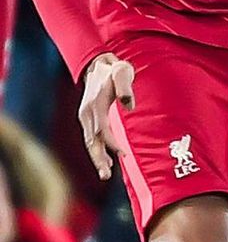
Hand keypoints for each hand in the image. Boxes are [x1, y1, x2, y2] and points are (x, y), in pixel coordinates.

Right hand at [79, 52, 134, 179]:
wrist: (97, 66)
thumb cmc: (113, 70)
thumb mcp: (122, 72)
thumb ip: (125, 87)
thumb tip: (129, 105)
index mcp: (96, 105)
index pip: (102, 129)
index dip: (112, 143)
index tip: (123, 154)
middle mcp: (87, 113)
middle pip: (92, 141)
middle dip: (98, 158)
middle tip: (105, 175)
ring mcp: (85, 117)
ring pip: (89, 142)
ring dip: (97, 158)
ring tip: (105, 174)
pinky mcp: (86, 119)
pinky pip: (90, 138)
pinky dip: (96, 151)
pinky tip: (105, 162)